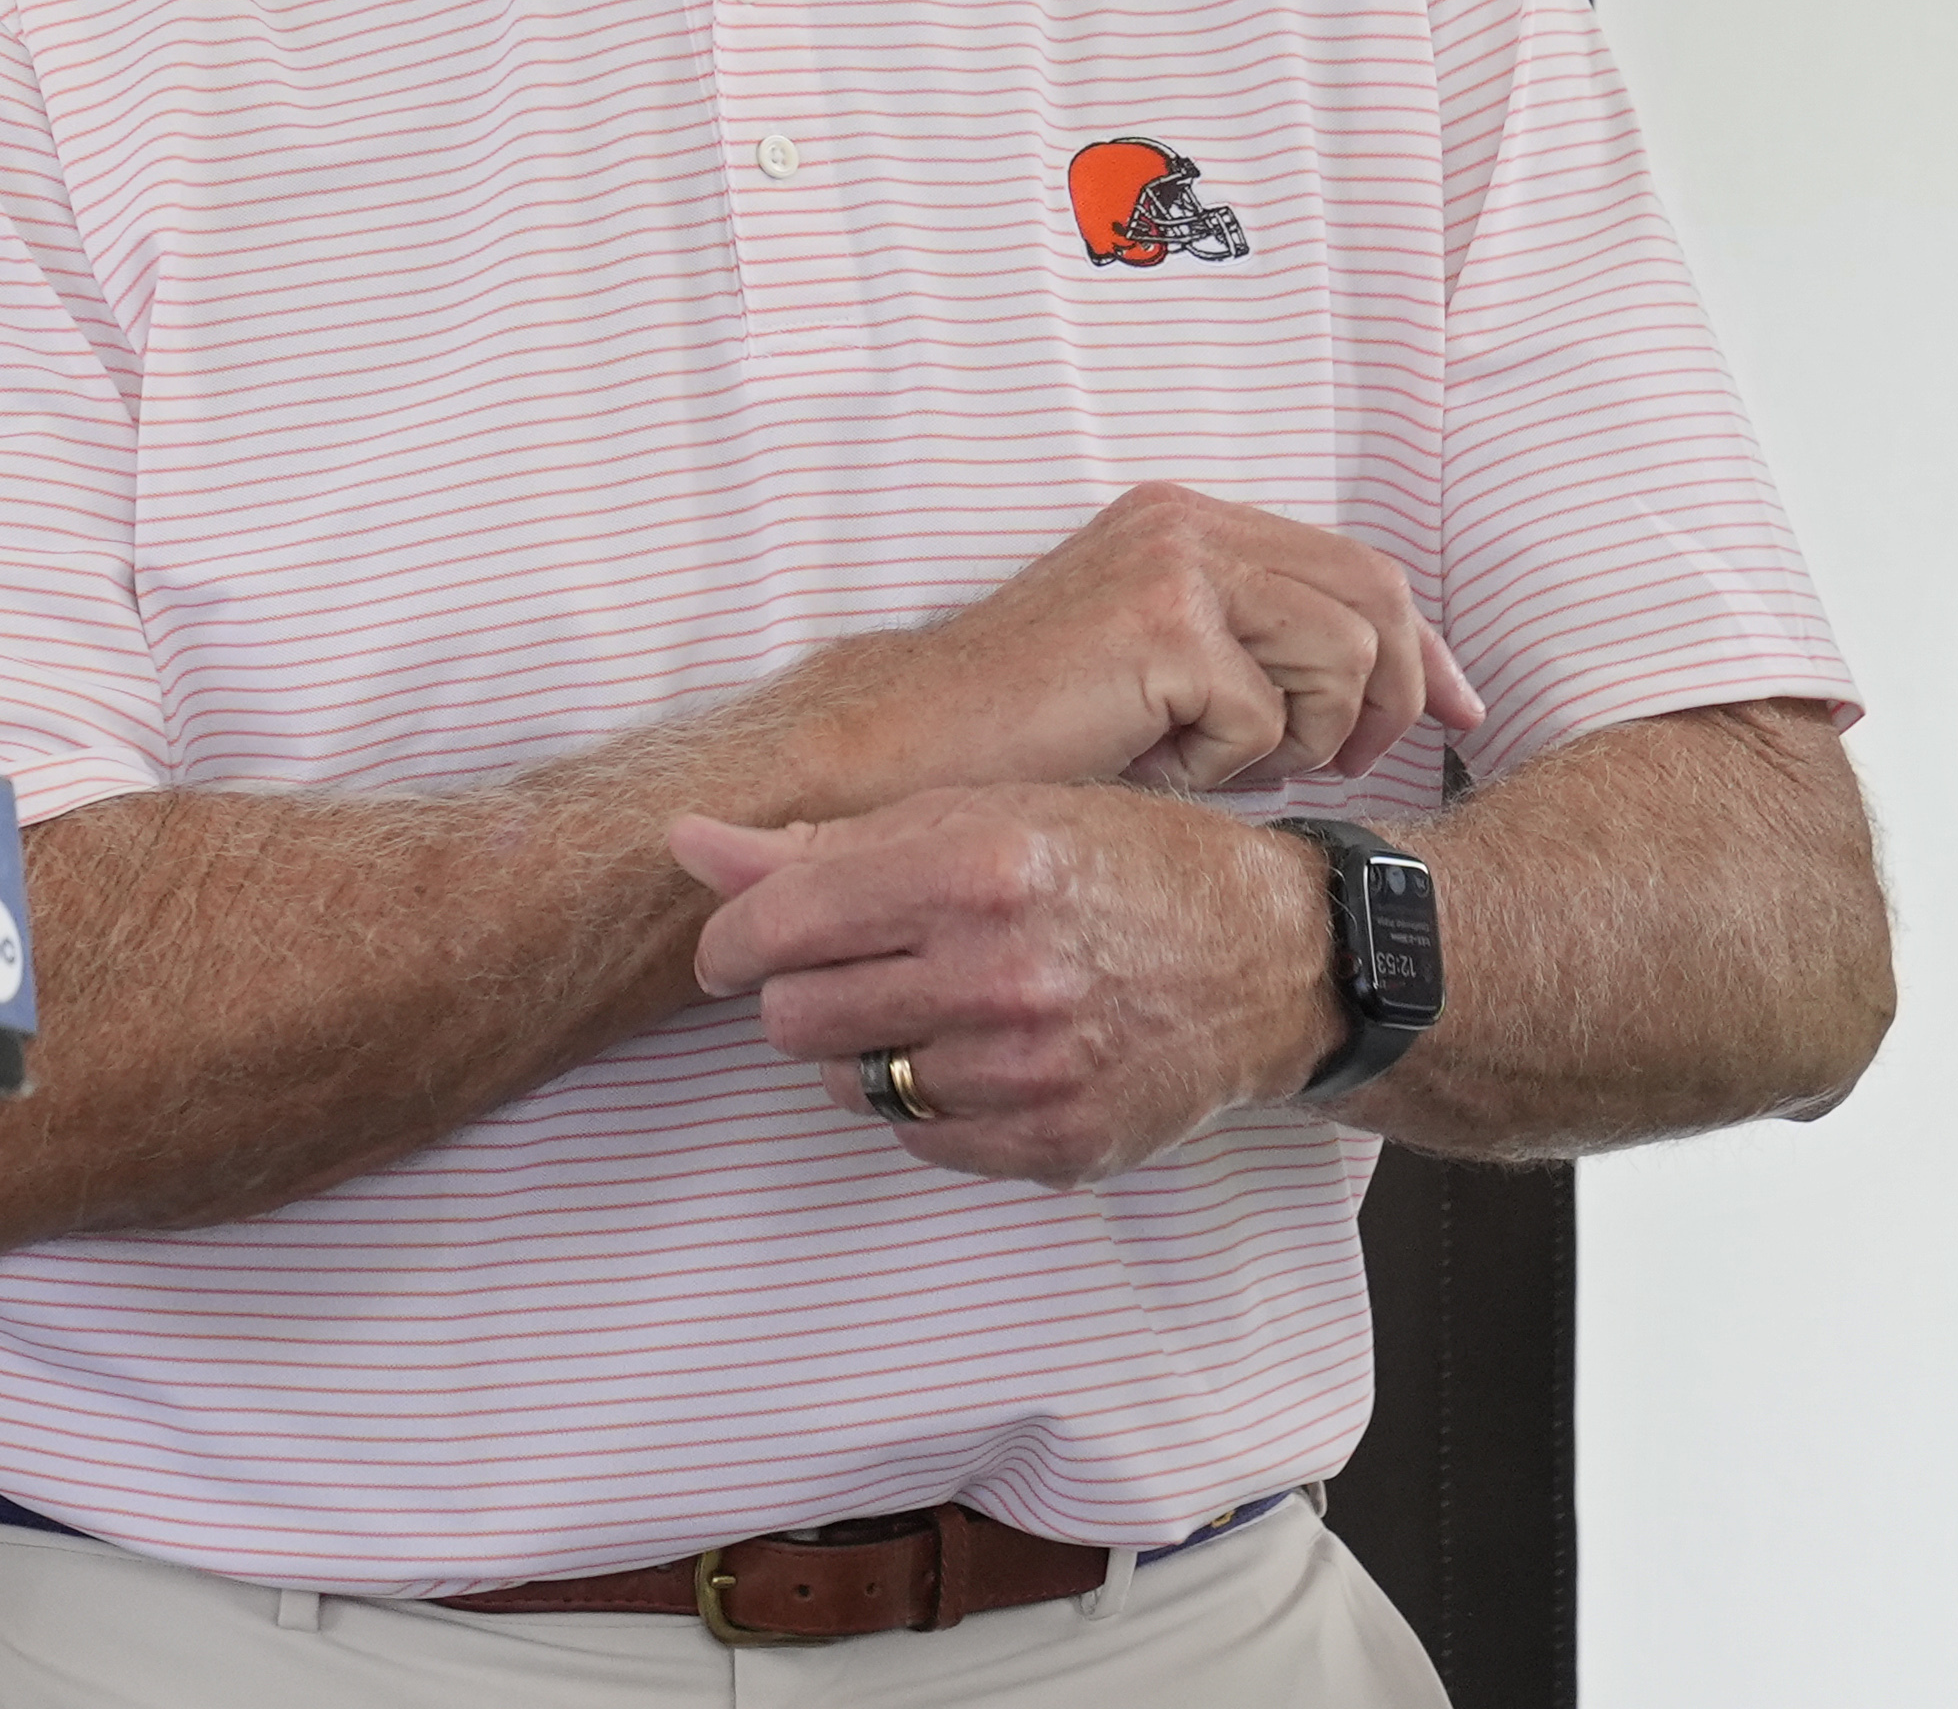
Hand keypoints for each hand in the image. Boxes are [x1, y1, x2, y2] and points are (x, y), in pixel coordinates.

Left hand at [671, 788, 1343, 1186]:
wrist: (1274, 958)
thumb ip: (820, 843)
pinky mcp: (1061, 1141)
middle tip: (850, 972)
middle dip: (798, 995)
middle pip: (794, 1019)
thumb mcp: (980, 815)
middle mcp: (999, 972)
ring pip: (851, 1085)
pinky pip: (922, 1138)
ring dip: (867, 1049)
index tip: (736, 946)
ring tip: (931, 1006)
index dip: (732, 942)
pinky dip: (929, 1102)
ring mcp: (1033, 1069)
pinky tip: (980, 1054)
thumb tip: (684, 843)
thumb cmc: (1117, 864)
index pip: (774, 927)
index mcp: (970, 868)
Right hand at [770, 483, 1483, 806]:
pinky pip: (1264, 718)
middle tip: (1349, 767)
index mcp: (1187, 519)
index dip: (1427, 647)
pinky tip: (1152, 766)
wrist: (911, 742)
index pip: (1359, 565)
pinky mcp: (1164, 628)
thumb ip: (1259, 649)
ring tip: (1215, 765)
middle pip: (1378, 596)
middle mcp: (1187, 521)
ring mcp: (1176, 567)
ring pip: (1341, 657)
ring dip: (1300, 736)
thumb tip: (1396, 692)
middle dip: (1396, 695)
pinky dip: (1223, 768)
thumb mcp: (1161, 665)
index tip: (1460, 713)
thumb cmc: (1030, 725)